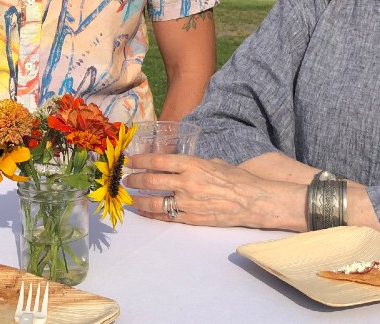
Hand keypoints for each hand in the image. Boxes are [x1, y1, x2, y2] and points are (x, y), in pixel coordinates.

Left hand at [126, 153, 307, 229]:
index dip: (140, 160)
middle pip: (151, 181)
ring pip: (154, 202)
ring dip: (138, 200)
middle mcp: (186, 182)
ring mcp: (188, 203)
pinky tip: (144, 212)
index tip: (129, 161)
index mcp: (192, 164)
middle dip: (134, 180)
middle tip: (125, 180)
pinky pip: (166, 217)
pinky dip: (152, 215)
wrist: (253, 201)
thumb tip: (178, 164)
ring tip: (130, 197)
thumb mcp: (213, 162)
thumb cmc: (236, 178)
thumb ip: (193, 163)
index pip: (158, 160)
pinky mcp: (192, 219)